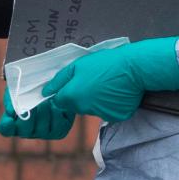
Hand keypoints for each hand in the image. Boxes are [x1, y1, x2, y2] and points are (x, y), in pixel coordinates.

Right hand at [0, 87, 74, 139]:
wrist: (52, 83)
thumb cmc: (31, 86)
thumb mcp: (19, 87)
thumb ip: (13, 97)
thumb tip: (11, 111)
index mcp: (14, 121)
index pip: (6, 129)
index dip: (6, 126)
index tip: (9, 119)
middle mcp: (27, 131)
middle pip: (24, 131)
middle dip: (28, 118)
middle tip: (33, 106)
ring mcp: (43, 133)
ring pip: (41, 130)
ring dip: (43, 114)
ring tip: (46, 101)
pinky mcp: (59, 131)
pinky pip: (57, 128)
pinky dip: (56, 115)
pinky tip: (56, 105)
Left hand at [43, 37, 178, 121]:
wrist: (132, 68)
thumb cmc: (103, 63)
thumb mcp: (78, 65)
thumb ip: (60, 80)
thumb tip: (46, 92)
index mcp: (73, 96)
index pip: (59, 102)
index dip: (65, 92)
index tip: (75, 83)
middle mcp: (84, 109)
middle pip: (75, 106)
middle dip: (80, 95)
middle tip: (93, 80)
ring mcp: (100, 114)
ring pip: (91, 109)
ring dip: (95, 100)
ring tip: (106, 84)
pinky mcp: (115, 117)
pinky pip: (107, 112)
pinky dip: (109, 104)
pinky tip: (115, 92)